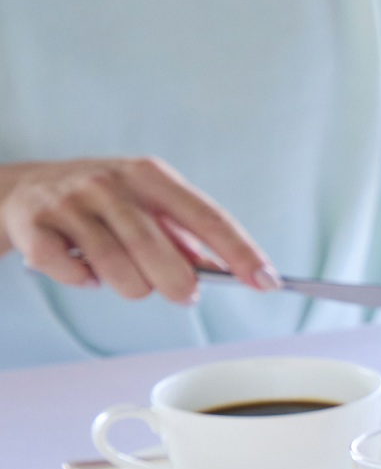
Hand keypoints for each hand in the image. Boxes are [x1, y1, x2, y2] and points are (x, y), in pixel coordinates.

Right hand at [0, 157, 274, 303]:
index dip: (241, 252)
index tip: (267, 282)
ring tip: (124, 276)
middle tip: (182, 293)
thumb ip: (185, 235)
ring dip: (131, 287)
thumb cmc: (99, 201)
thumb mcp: (146, 204)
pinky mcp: (34, 226)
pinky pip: (73, 275)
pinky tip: (86, 270)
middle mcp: (110, 184)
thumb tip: (230, 270)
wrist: (18, 188)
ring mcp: (70, 203)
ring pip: (118, 271)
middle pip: (160, 252)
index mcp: (149, 175)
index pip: (207, 216)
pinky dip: (84, 282)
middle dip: (178, 285)